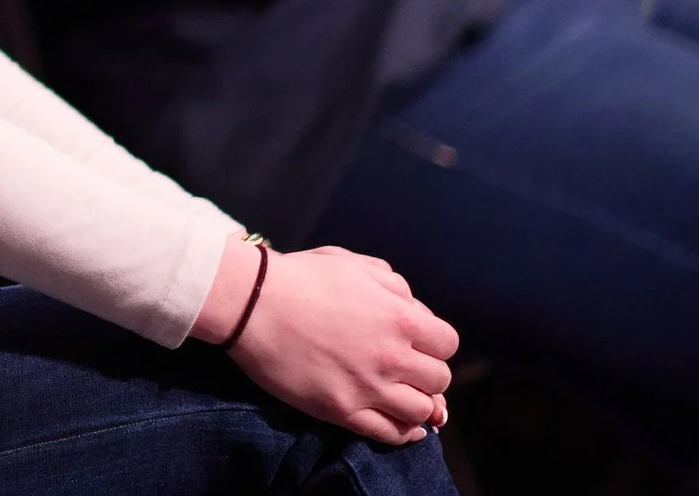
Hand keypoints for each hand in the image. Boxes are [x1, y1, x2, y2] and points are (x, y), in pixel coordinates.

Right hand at [200, 241, 457, 444]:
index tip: (416, 345)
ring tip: (401, 397)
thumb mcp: (353, 264)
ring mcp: (369, 387)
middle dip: (426, 373)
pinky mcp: (343, 410)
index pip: (448, 344)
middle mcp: (393, 357)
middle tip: (404, 369)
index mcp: (401, 318)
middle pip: (439, 380)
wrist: (251, 303)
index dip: (434, 344)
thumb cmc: (300, 277)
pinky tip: (403, 426)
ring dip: (417, 404)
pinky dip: (404, 433)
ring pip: (422, 412)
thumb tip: (415, 313)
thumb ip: (393, 286)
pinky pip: (391, 434)